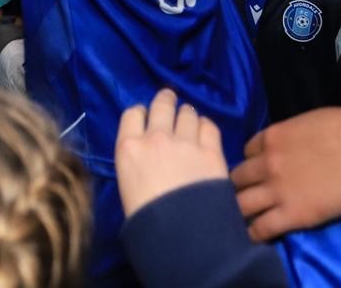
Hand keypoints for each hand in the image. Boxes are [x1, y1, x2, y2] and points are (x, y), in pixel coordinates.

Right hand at [116, 90, 231, 219]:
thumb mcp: (128, 189)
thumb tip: (147, 160)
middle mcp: (156, 138)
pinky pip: (209, 125)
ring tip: (191, 124)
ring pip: (187, 112)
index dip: (142, 114)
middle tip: (171, 105)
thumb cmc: (146, 223)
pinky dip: (206, 127)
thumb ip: (137, 164)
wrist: (181, 238)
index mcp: (128, 148)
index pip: (132, 113)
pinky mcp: (211, 151)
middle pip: (162, 103)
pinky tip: (205, 135)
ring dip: (187, 116)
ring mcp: (185, 142)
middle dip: (166, 101)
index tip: (147, 119)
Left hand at [234, 107, 340, 240]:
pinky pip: (262, 227)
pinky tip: (257, 235)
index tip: (260, 171)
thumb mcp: (307, 122)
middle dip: (242, 187)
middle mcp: (267, 163)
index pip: (247, 152)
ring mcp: (277, 189)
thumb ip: (291, 135)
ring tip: (248, 219)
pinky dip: (256, 233)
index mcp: (272, 137)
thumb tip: (292, 143)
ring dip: (243, 211)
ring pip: (241, 204)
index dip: (253, 162)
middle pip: (237, 178)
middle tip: (251, 196)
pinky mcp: (292, 214)